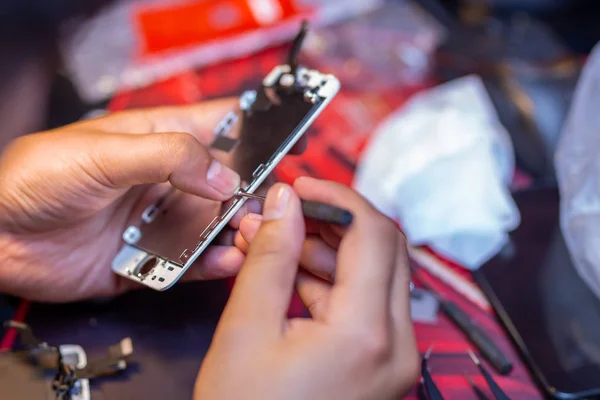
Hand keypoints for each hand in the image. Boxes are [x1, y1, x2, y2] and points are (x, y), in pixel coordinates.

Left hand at [0, 99, 268, 301]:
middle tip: (268, 208)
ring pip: (215, 225)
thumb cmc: (33, 179)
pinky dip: (212, 264)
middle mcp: (165, 180)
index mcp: (157, 139)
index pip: (220, 126)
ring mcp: (159, 220)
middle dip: (253, 194)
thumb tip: (225, 173)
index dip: (259, 128)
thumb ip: (168, 157)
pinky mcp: (149, 258)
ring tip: (251, 238)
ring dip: (237, 232)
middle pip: (228, 183)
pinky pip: (191, 262)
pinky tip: (223, 262)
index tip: (294, 137)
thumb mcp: (103, 153)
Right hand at [195, 177, 418, 399]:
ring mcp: (393, 358)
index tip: (302, 185)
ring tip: (275, 242)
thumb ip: (271, 256)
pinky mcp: (381, 365)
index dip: (337, 197)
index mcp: (366, 333)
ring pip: (374, 275)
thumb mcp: (247, 329)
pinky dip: (331, 283)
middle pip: (383, 249)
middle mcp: (395, 345)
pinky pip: (364, 306)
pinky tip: (288, 274)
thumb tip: (285, 203)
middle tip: (288, 210)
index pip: (373, 232)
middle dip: (333, 221)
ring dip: (328, 251)